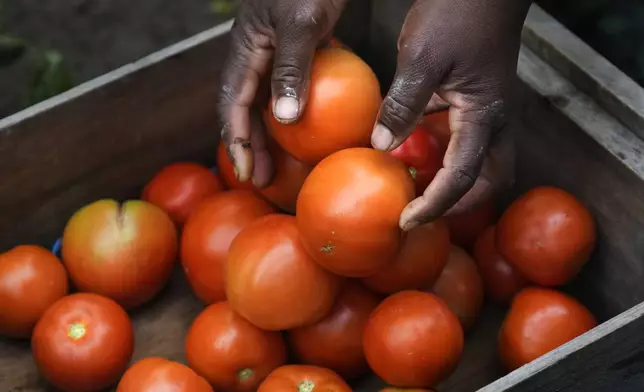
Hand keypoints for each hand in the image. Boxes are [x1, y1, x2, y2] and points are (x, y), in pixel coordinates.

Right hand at [216, 0, 349, 186]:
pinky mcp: (302, 49)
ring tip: (283, 163)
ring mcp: (279, 52)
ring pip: (269, 100)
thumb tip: (283, 120)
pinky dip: (298, 110)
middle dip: (250, 144)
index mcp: (245, 49)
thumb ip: (290, 68)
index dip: (235, 140)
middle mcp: (257, 54)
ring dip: (273, 133)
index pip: (231, 103)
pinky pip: (294, 87)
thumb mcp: (301, 23)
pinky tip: (313, 127)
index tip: (245, 172)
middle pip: (246, 108)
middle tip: (261, 179)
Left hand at [370, 0, 531, 230]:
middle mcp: (495, 120)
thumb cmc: (457, 12)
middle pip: (491, 180)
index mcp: (484, 115)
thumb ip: (403, 104)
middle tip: (422, 212)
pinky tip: (421, 154)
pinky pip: (472, 141)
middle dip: (461, 204)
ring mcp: (492, 110)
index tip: (406, 221)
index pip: (464, 176)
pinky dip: (451, 157)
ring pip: (487, 163)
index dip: (436, 204)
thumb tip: (382, 146)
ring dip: (460, 184)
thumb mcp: (421, 58)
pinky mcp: (481, 100)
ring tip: (422, 193)